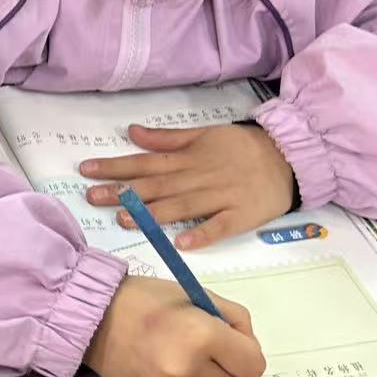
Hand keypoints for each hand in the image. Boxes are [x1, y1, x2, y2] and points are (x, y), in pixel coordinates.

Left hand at [81, 123, 293, 249]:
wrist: (289, 156)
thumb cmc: (241, 147)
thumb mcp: (204, 134)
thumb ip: (168, 138)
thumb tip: (132, 132)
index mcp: (190, 157)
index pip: (146, 162)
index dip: (116, 166)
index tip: (87, 170)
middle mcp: (200, 176)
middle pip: (157, 184)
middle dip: (123, 191)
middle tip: (92, 196)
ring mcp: (221, 197)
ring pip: (183, 205)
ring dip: (153, 213)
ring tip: (124, 218)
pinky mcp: (240, 216)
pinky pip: (220, 226)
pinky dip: (203, 234)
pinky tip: (183, 243)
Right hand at [85, 275, 265, 376]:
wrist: (94, 318)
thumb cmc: (147, 299)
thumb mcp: (196, 295)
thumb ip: (234, 319)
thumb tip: (249, 346)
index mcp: (204, 336)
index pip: (254, 365)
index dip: (247, 352)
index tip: (232, 343)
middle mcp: (190, 368)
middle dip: (231, 369)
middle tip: (211, 351)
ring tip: (189, 359)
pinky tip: (169, 367)